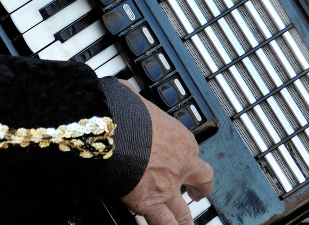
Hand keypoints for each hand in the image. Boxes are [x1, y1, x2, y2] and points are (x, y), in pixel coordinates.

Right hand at [120, 93, 213, 224]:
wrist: (106, 124)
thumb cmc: (119, 108)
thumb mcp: (136, 98)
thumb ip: (138, 105)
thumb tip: (128, 97)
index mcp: (179, 136)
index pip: (191, 150)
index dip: (186, 157)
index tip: (180, 159)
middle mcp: (180, 162)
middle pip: (202, 179)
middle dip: (200, 188)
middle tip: (197, 193)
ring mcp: (168, 185)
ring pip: (184, 212)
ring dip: (186, 220)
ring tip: (185, 224)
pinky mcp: (150, 201)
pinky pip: (166, 224)